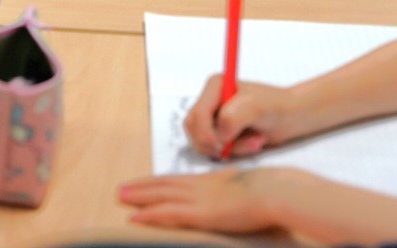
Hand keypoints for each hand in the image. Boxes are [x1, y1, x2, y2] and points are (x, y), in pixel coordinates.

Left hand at [119, 167, 294, 234]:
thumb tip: (235, 198)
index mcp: (211, 180)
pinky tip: (134, 216)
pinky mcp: (200, 213)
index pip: (177, 179)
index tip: (144, 182)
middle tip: (122, 188)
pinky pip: (167, 214)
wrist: (275, 191)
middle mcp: (200, 186)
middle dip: (142, 187)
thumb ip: (237, 191)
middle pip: (164, 185)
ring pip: (160, 196)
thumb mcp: (249, 187)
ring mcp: (198, 199)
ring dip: (139, 197)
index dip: (158, 181)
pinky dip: (149, 215)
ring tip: (121, 196)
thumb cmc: (271, 190)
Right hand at [183, 74, 298, 159]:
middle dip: (215, 143)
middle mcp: (211, 101)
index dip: (204, 133)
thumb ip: (232, 118)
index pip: (196, 114)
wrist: (292, 118)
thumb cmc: (276, 106)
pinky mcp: (222, 134)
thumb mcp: (255, 106)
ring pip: (204, 143)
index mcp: (214, 87)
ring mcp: (215, 118)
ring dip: (230, 149)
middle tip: (236, 147)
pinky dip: (235, 152)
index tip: (220, 146)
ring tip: (254, 142)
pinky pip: (217, 150)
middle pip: (194, 130)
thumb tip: (218, 136)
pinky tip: (253, 144)